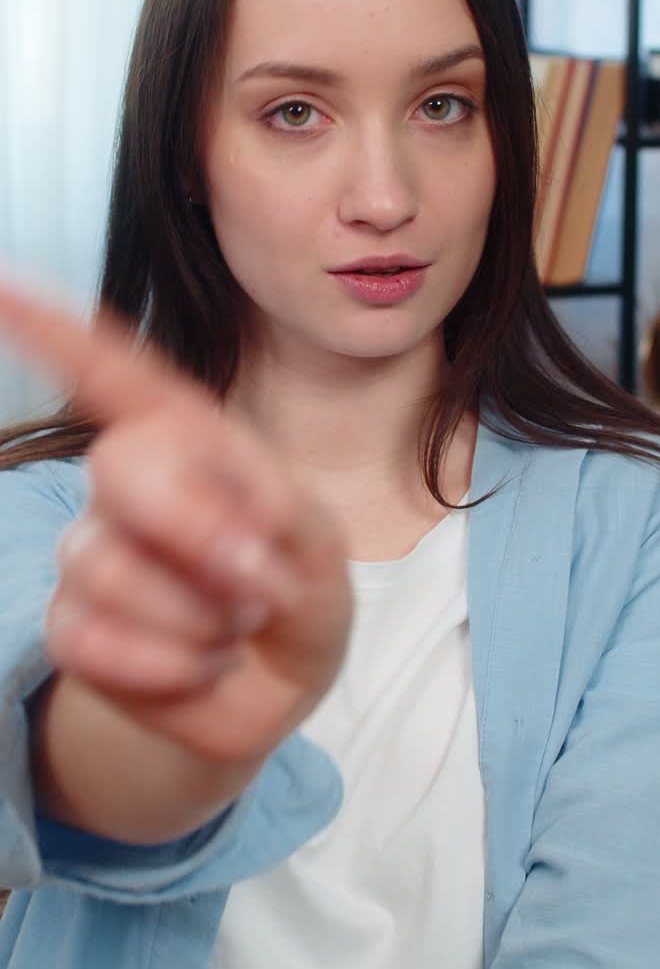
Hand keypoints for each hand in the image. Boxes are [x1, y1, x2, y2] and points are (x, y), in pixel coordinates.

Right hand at [0, 277, 351, 766]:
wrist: (276, 683)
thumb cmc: (295, 589)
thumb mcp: (319, 543)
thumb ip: (283, 517)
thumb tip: (234, 535)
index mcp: (191, 440)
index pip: (118, 375)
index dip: (58, 332)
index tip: (2, 286)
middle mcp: (131, 484)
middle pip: (121, 466)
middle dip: (197, 529)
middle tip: (260, 582)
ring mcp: (94, 552)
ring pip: (112, 570)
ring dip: (201, 617)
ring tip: (237, 626)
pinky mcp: (74, 625)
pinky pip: (96, 642)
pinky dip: (170, 670)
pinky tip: (203, 664)